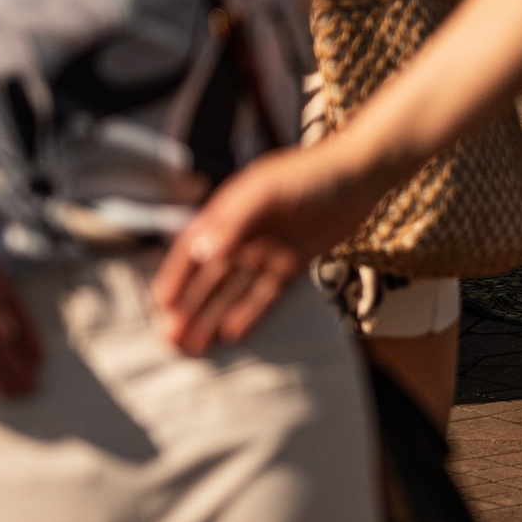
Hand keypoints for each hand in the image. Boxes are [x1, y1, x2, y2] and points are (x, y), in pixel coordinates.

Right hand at [154, 146, 386, 356]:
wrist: (360, 176)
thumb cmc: (310, 175)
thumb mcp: (267, 192)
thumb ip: (233, 222)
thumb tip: (200, 252)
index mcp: (229, 212)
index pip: (193, 248)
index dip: (176, 276)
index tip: (161, 305)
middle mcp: (244, 234)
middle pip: (209, 276)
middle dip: (189, 306)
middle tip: (171, 339)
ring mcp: (268, 250)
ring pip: (233, 289)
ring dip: (212, 315)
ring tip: (195, 347)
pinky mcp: (293, 263)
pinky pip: (266, 294)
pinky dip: (249, 313)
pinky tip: (232, 335)